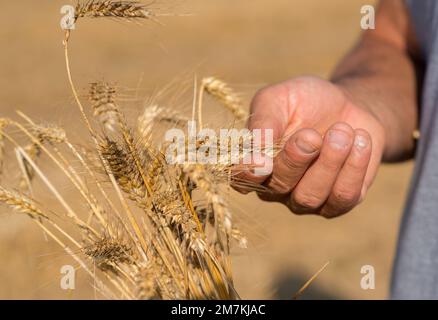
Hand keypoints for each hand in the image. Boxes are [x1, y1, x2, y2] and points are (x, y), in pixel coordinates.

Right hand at [238, 76, 384, 217]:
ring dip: (328, 163)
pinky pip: (343, 197)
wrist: (348, 104)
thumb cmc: (306, 101)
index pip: (241, 179)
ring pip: (309, 197)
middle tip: (312, 134)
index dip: (250, 173)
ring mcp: (306, 199)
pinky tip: (360, 140)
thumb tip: (256, 147)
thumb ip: (263, 121)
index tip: (264, 160)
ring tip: (343, 131)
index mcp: (255, 162)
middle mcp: (276, 187)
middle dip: (296, 160)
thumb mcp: (279, 98)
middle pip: (278, 187)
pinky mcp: (339, 202)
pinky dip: (354, 168)